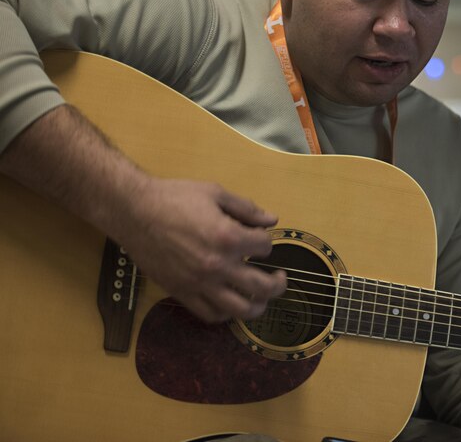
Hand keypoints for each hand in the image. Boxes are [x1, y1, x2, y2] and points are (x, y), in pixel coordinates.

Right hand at [115, 178, 286, 322]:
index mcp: (228, 237)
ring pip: (240, 309)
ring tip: (262, 298)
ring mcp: (199, 283)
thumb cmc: (174, 197)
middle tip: (281, 278)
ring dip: (258, 306)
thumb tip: (272, 220)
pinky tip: (231, 304)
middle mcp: (217, 265)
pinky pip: (209, 314)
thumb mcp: (215, 193)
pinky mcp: (181, 292)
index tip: (258, 238)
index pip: (265, 247)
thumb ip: (247, 209)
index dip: (265, 242)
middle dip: (278, 283)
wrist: (133, 211)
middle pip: (262, 286)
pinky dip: (225, 314)